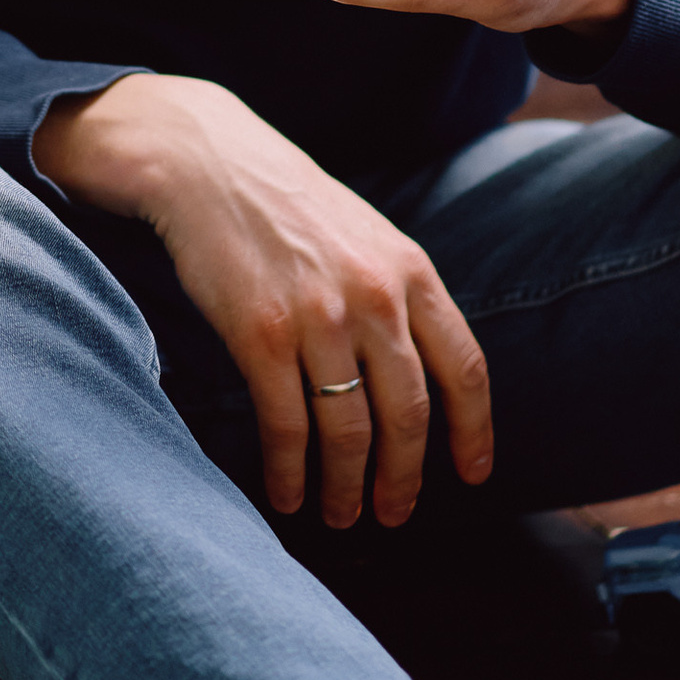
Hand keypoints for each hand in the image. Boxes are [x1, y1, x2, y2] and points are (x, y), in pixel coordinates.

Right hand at [33, 72, 490, 527]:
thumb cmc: (288, 205)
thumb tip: (424, 377)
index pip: (464, 367)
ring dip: (346, 486)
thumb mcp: (368, 235)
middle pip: (407, 413)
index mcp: (411, 270)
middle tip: (393, 514)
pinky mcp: (260, 334)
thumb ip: (400, 295)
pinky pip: (286, 425)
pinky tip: (288, 494)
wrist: (207, 163)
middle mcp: (374, 297)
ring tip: (341, 516)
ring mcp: (318, 317)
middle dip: (403, 477)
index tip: (472, 475)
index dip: (472, 431)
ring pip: (348, 430)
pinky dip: (290, 471)